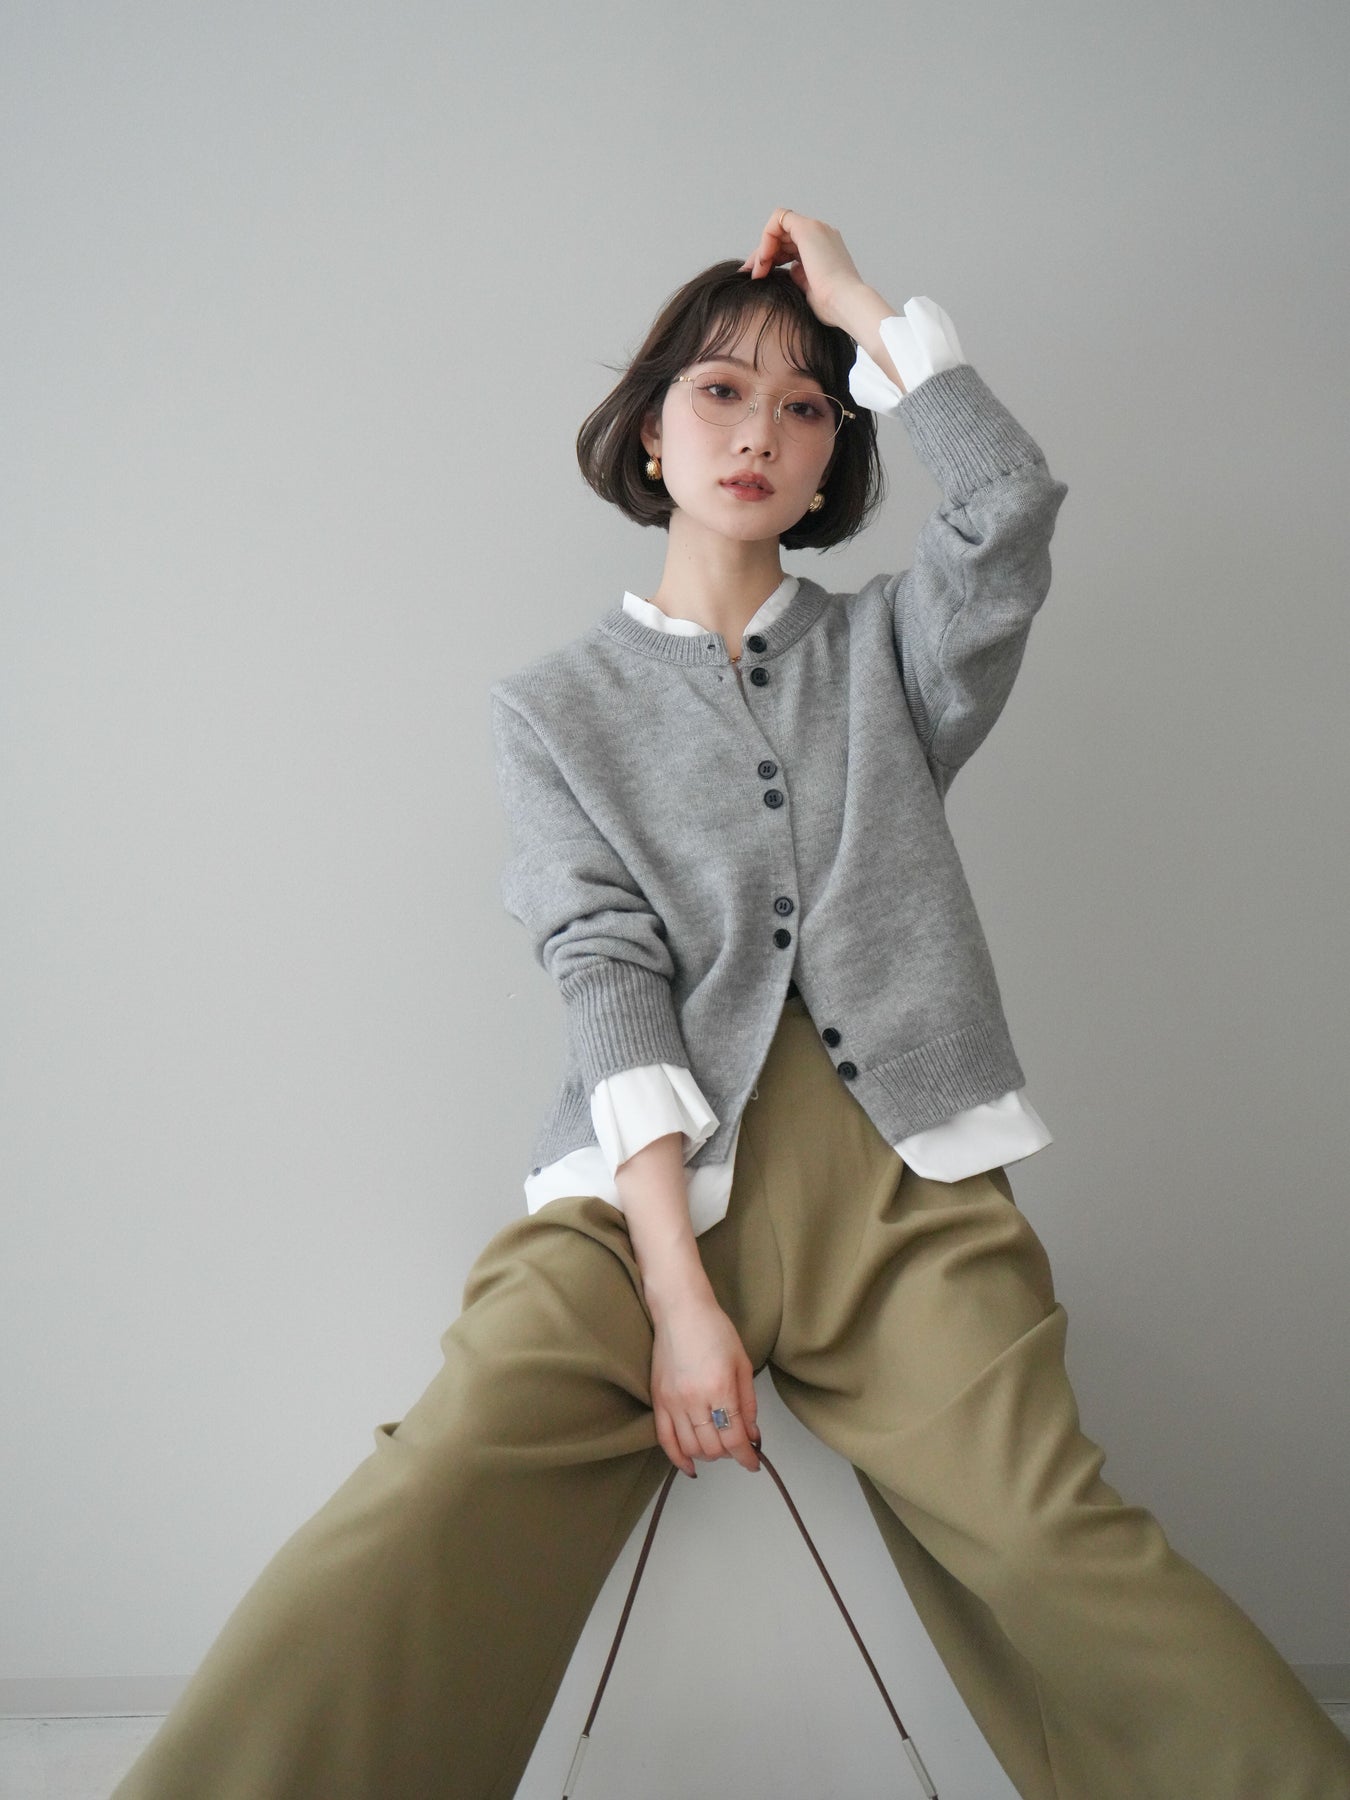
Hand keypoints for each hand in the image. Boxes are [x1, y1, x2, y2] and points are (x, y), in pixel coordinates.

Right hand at [649, 1289, 761, 1476]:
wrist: (680, 1310)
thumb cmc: (714, 1330)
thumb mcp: (742, 1364)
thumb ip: (749, 1403)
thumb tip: (752, 1435)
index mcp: (719, 1388)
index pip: (734, 1438)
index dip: (747, 1456)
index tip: (754, 1462)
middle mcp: (694, 1400)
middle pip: (713, 1447)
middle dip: (731, 1453)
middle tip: (738, 1444)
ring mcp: (672, 1402)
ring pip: (691, 1447)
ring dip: (709, 1454)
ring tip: (718, 1446)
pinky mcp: (658, 1401)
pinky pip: (665, 1440)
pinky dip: (678, 1458)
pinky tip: (690, 1466)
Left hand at [737, 209, 869, 332]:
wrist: (846, 304)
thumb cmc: (832, 305)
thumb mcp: (811, 290)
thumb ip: (800, 276)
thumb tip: (790, 271)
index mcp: (825, 249)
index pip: (791, 245)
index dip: (773, 258)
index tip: (761, 277)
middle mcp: (822, 234)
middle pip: (783, 236)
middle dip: (764, 254)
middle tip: (753, 275)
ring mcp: (816, 228)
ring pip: (779, 227)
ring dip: (763, 249)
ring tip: (757, 273)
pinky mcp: (807, 228)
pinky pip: (778, 220)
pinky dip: (766, 239)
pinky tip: (764, 261)